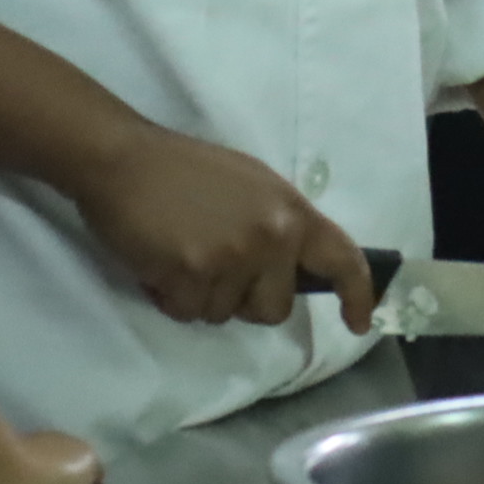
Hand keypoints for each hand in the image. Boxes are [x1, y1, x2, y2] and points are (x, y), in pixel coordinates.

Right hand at [72, 123, 372, 330]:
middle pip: (274, 309)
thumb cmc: (187, 171)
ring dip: (202, 296)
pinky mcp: (190, 274)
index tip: (360, 323)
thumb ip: (280, 226)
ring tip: (182, 253)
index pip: (342, 259)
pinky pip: (187, 312)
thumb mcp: (253, 188)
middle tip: (215, 266)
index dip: (358, 295)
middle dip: (245, 300)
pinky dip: (171, 297)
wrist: (123, 160)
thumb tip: (295, 269)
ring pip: (225, 314)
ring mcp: (232, 256)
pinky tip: (160, 262)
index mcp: (292, 211)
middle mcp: (271, 236)